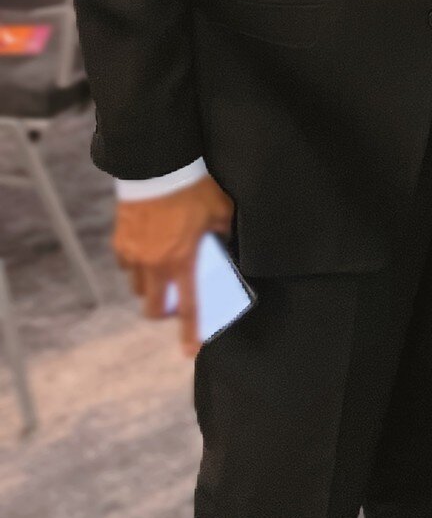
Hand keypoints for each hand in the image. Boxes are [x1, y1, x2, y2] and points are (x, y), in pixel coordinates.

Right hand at [113, 175, 234, 356]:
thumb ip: (223, 234)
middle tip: (173, 303)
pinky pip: (126, 265)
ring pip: (137, 288)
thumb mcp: (221, 212)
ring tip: (163, 272)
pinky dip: (136, 266)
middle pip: (152, 307)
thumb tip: (224, 244)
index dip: (191, 331)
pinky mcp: (120, 242)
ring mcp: (134, 255)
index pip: (188, 306)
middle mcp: (155, 264)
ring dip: (150, 288)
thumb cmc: (193, 189)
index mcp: (183, 261)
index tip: (190, 350)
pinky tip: (148, 252)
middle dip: (162, 313)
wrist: (158, 167)